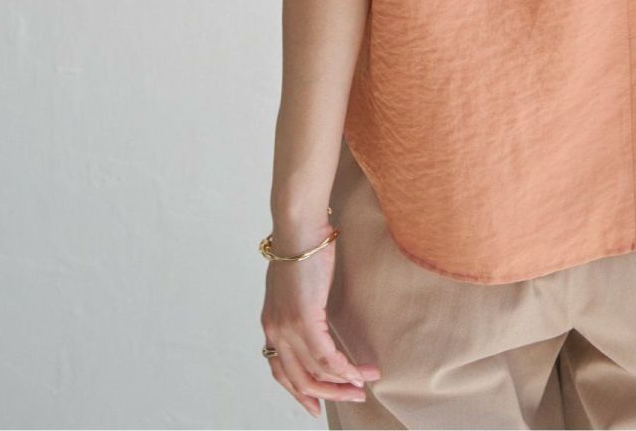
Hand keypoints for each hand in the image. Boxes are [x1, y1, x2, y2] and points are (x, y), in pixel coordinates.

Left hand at [260, 230, 381, 417]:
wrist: (299, 228)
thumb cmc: (302, 248)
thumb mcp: (294, 285)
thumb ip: (299, 307)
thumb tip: (314, 318)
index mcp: (271, 324)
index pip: (280, 372)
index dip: (299, 393)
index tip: (316, 408)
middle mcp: (275, 332)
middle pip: (299, 380)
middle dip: (328, 395)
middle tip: (352, 398)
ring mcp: (288, 328)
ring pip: (317, 372)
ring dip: (344, 382)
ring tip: (365, 384)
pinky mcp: (305, 320)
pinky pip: (327, 357)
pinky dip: (346, 369)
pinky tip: (361, 372)